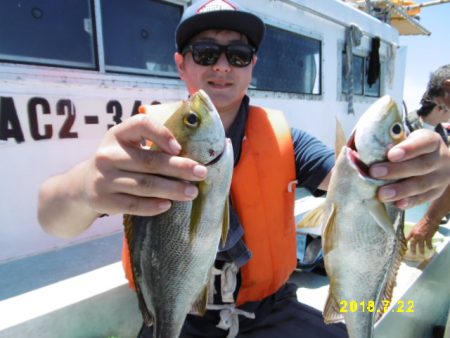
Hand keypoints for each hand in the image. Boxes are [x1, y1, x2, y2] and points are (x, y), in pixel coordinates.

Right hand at [83, 113, 206, 215]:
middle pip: (149, 161)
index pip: (141, 124)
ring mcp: (103, 179)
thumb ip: (151, 145)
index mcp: (117, 134)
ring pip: (144, 184)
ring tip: (192, 192)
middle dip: (179, 167)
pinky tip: (168, 205)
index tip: (179, 148)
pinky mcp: (103, 200)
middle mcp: (107, 154)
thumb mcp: (126, 146)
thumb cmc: (118, 162)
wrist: (82, 186)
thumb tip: (191, 157)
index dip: (162, 134)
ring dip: (172, 189)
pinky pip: (133, 205)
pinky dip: (152, 206)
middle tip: (201, 173)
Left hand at [369, 129, 449, 207]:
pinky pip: (424, 199)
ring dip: (401, 190)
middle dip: (397, 170)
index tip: (391, 154)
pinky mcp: (435, 192)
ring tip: (382, 194)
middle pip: (421, 165)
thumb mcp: (404, 139)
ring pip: (422, 184)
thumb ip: (387, 143)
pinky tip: (397, 204)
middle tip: (375, 172)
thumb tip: (354, 152)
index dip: (409, 149)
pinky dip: (410, 202)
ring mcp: (439, 178)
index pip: (423, 142)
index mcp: (431, 141)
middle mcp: (439, 159)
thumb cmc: (410, 148)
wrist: (437, 161)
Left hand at [406, 215, 439, 254]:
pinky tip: (430, 248)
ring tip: (421, 253)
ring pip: (421, 245)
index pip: (407, 238)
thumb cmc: (422, 223)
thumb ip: (413, 233)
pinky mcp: (428, 236)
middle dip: (413, 249)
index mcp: (412, 232)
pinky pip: (428, 243)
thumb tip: (411, 237)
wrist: (429, 220)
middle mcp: (416, 235)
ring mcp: (422, 236)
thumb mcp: (415, 227)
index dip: (405, 243)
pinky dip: (429, 246)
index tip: (403, 247)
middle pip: (413, 243)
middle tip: (413, 254)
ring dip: (421, 250)